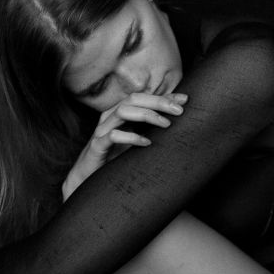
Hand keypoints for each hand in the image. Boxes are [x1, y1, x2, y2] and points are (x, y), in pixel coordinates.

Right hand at [62, 91, 187, 199]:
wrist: (88, 177)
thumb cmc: (114, 156)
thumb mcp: (136, 138)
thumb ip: (151, 126)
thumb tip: (176, 117)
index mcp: (119, 112)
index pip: (142, 96)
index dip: (163, 96)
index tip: (185, 100)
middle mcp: (109, 116)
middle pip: (133, 99)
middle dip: (158, 102)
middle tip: (179, 111)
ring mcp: (102, 129)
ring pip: (122, 111)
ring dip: (147, 115)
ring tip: (166, 124)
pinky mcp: (97, 145)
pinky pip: (113, 136)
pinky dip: (131, 137)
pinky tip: (147, 143)